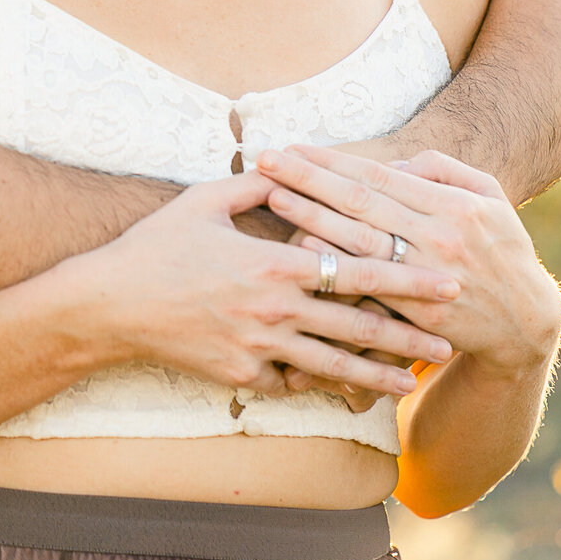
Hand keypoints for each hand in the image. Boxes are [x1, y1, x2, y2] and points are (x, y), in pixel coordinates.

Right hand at [72, 169, 459, 396]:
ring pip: (333, 368)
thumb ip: (256, 186)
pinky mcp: (240, 378)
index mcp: (274, 263)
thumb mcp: (204, 201)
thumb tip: (291, 169)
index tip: (447, 283)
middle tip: (451, 342)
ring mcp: (259, 349)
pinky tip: (343, 390)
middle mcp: (275, 310)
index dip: (407, 278)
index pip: (357, 271)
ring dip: (378, 376)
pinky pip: (289, 384)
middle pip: (359, 328)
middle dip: (410, 335)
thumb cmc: (156, 245)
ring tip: (412, 383)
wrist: (110, 304)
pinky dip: (316, 386)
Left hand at [256, 146, 560, 378]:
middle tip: (264, 160)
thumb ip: (444, 170)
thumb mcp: (489, 198)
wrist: (523, 324)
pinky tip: (297, 250)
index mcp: (453, 206)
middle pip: (359, 203)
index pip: (379, 176)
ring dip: (309, 217)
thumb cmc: (500, 250)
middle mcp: (437, 239)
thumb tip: (396, 162)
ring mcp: (423, 278)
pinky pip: (364, 287)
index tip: (294, 146)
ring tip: (271, 195)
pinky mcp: (414, 315)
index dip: (333, 161)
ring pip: (356, 242)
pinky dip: (332, 269)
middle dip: (307, 178)